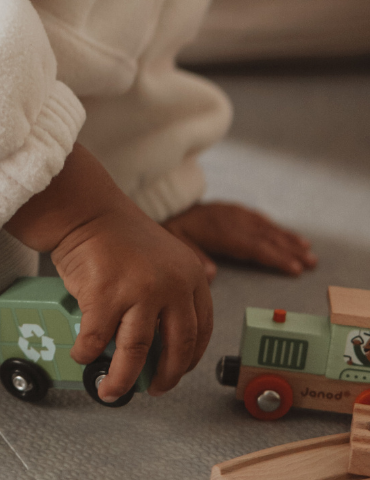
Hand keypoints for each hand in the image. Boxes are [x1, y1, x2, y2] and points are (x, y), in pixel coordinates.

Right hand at [6, 145, 211, 400]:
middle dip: (162, 378)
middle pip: (174, 347)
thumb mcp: (161, 259)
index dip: (187, 360)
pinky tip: (81, 356)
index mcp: (190, 278)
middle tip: (151, 391)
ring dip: (122, 378)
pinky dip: (86, 353)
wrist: (84, 212)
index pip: (200, 330)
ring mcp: (139, 291)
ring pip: (136, 351)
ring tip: (111, 390)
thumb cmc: (116, 236)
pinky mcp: (105, 295)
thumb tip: (162, 342)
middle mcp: (171, 285)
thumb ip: (170, 292)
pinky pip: (96, 338)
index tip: (174, 374)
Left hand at [162, 202, 316, 279]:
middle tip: (312, 263)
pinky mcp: (233, 209)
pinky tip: (288, 235)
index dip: (275, 258)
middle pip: (266, 237)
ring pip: (266, 227)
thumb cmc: (173, 230)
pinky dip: (275, 227)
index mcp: (220, 232)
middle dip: (290, 250)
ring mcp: (234, 213)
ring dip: (288, 239)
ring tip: (308, 250)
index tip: (294, 269)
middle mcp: (232, 220)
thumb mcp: (177, 244)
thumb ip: (194, 258)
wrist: (166, 205)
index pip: (253, 247)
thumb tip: (211, 274)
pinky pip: (259, 219)